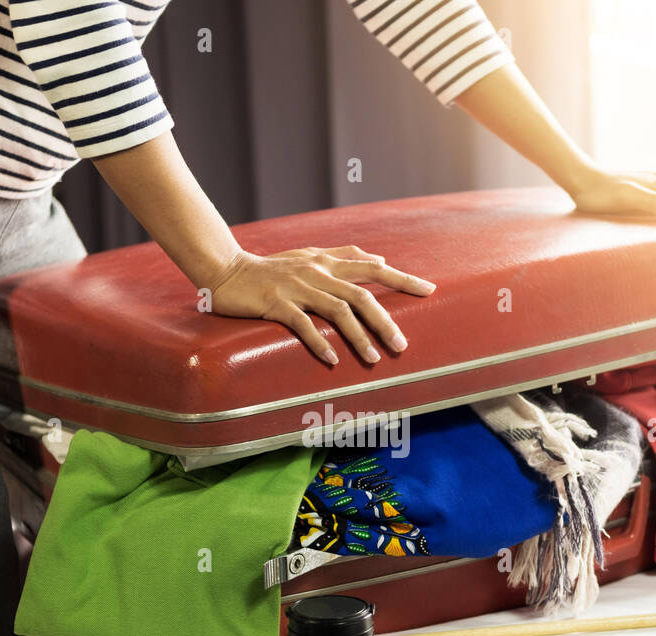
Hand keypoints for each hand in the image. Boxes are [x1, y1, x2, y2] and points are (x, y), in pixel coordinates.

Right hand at [206, 246, 435, 364]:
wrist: (226, 270)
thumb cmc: (270, 268)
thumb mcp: (309, 255)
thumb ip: (342, 256)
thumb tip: (378, 259)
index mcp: (327, 261)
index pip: (373, 268)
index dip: (402, 278)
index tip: (429, 290)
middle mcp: (317, 272)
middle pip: (361, 294)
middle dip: (385, 320)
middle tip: (402, 345)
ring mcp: (297, 287)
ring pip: (337, 310)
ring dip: (359, 336)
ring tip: (375, 358)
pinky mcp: (275, 303)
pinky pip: (302, 324)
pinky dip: (319, 342)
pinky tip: (333, 359)